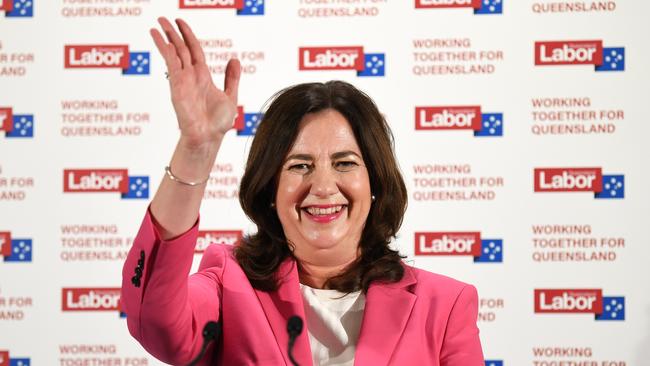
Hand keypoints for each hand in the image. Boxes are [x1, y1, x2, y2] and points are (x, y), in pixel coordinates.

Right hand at [151, 17, 240, 149]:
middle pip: (180, 49)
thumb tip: (234, 59)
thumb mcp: (230, 95)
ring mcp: (182, 80)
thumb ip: (232, 78)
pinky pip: (172, 64)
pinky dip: (166, 51)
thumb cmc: (217, 123)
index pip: (193, 50)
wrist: (209, 137)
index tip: (180, 22)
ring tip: (157, 25)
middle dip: (172, 33)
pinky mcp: (177, 86)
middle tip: (163, 18)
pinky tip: (161, 40)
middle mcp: (190, 76)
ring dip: (165, 39)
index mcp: (202, 77)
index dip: (188, 35)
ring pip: (173, 54)